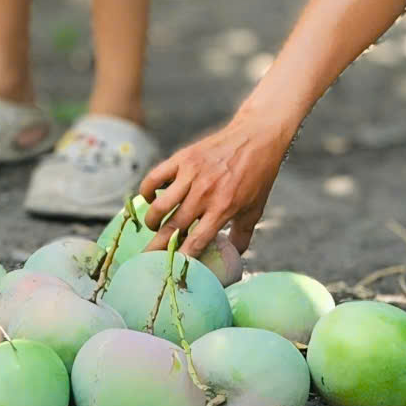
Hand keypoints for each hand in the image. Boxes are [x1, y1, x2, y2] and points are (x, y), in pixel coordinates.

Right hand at [139, 115, 290, 254]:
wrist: (256, 137)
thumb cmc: (257, 177)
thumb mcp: (254, 210)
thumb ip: (242, 237)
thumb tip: (232, 259)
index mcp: (223, 209)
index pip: (195, 242)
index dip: (180, 258)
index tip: (170, 269)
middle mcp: (204, 193)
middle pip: (173, 227)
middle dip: (157, 247)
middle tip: (147, 258)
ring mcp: (191, 174)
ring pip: (160, 205)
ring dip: (152, 221)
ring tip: (153, 226)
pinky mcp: (183, 158)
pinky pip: (155, 177)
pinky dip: (147, 190)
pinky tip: (149, 198)